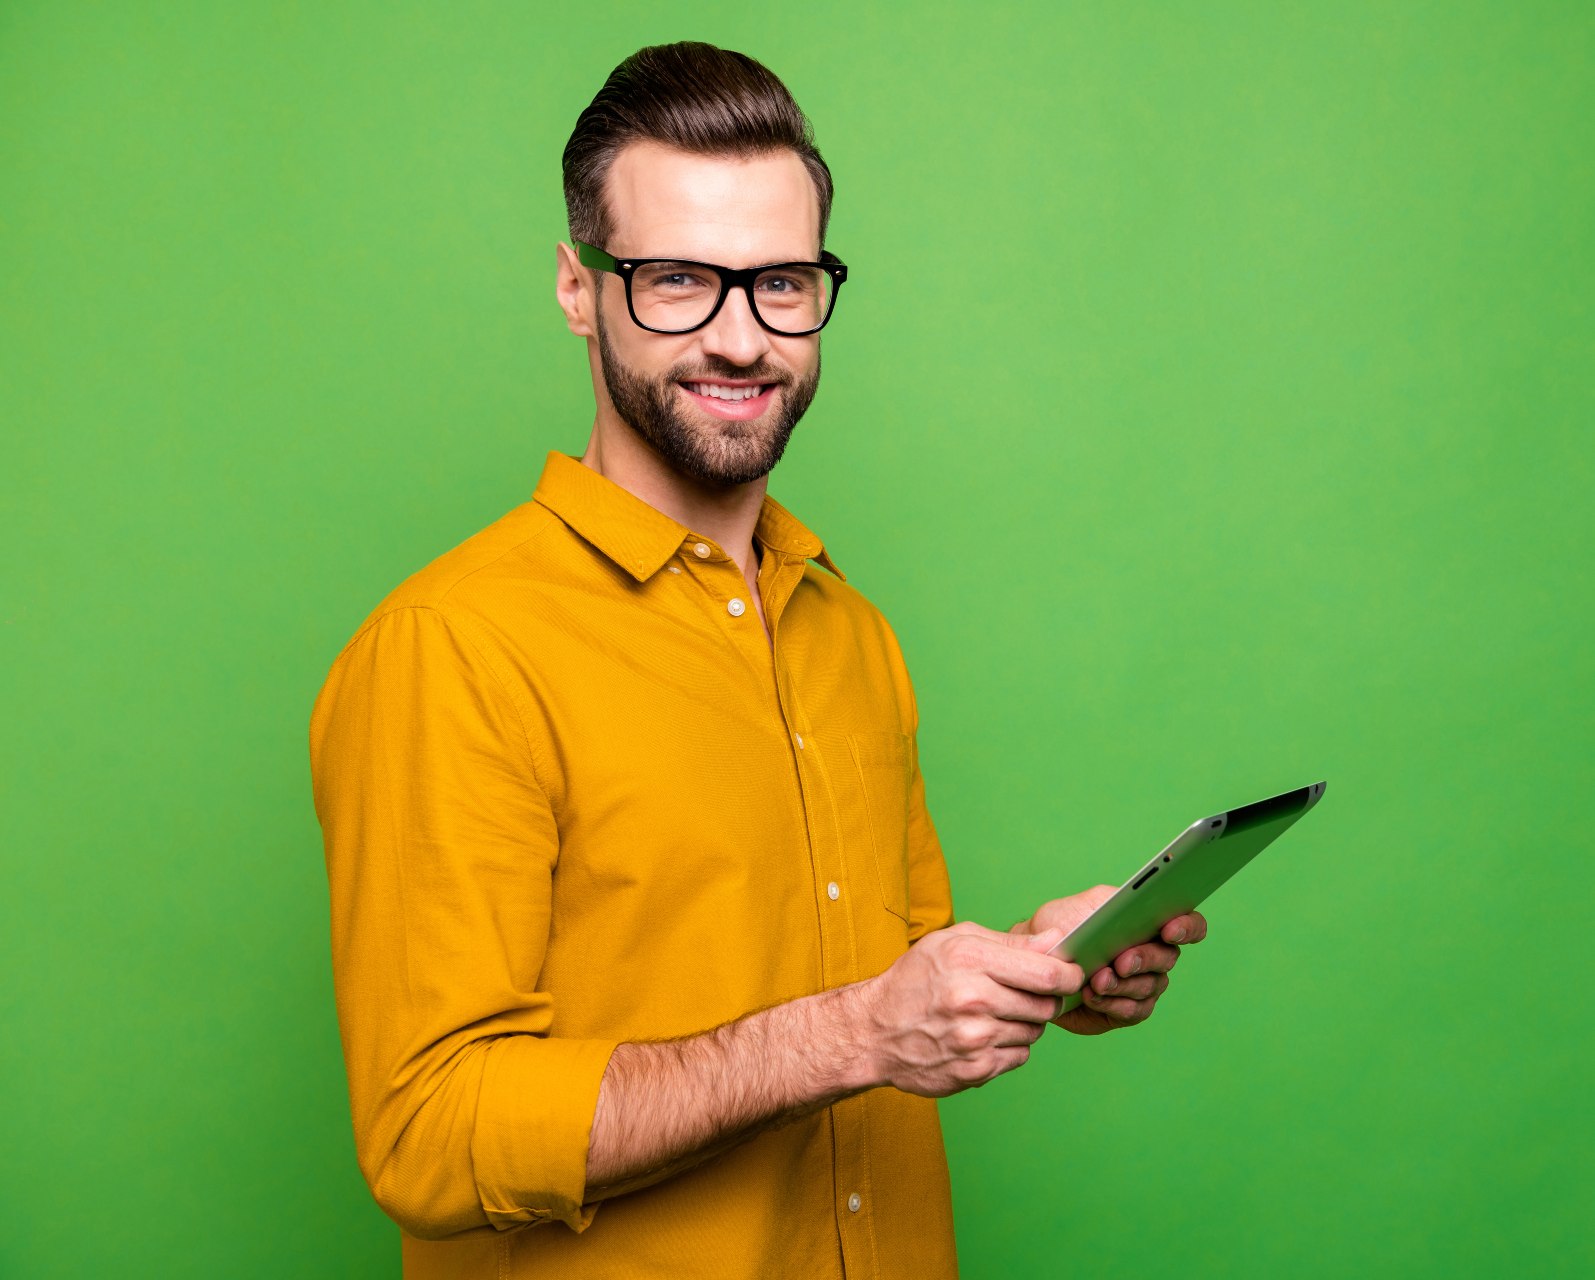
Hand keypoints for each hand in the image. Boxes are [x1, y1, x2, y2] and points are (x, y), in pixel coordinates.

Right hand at [854, 922, 1083, 1096]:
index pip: (1046, 973)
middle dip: (1044, 998)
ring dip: (1025, 1022)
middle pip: (1046, 1004)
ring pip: (1035, 1031)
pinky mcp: (975, 1070)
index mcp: (969, 960)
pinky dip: (1010, 1046)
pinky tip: (984, 1035)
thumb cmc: (916, 980)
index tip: (1072, 974)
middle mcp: (973, 1000)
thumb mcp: (953, 942)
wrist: (874, 1031)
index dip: (1069, 974)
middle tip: (1024, 993)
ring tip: (994, 1013)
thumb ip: (1009, 942)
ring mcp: (975, 1038)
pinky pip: (1019, 1056)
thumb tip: (1057, 943)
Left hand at [1014, 886, 1207, 1036]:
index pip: (1188, 924)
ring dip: (1123, 985)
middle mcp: (1152, 955)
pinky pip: (1133, 1011)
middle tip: (1121, 961)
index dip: (1187, 927)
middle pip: (1167, 958)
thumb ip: (1110, 903)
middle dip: (1144, 959)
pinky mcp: (1125, 1010)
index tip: (1169, 929)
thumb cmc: (1062, 926)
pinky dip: (1113, 1003)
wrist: (1036, 958)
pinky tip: (1091, 996)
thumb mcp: (1083, 904)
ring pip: (1149, 987)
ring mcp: (1142, 984)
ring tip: (1097, 980)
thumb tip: (1129, 910)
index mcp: (1149, 923)